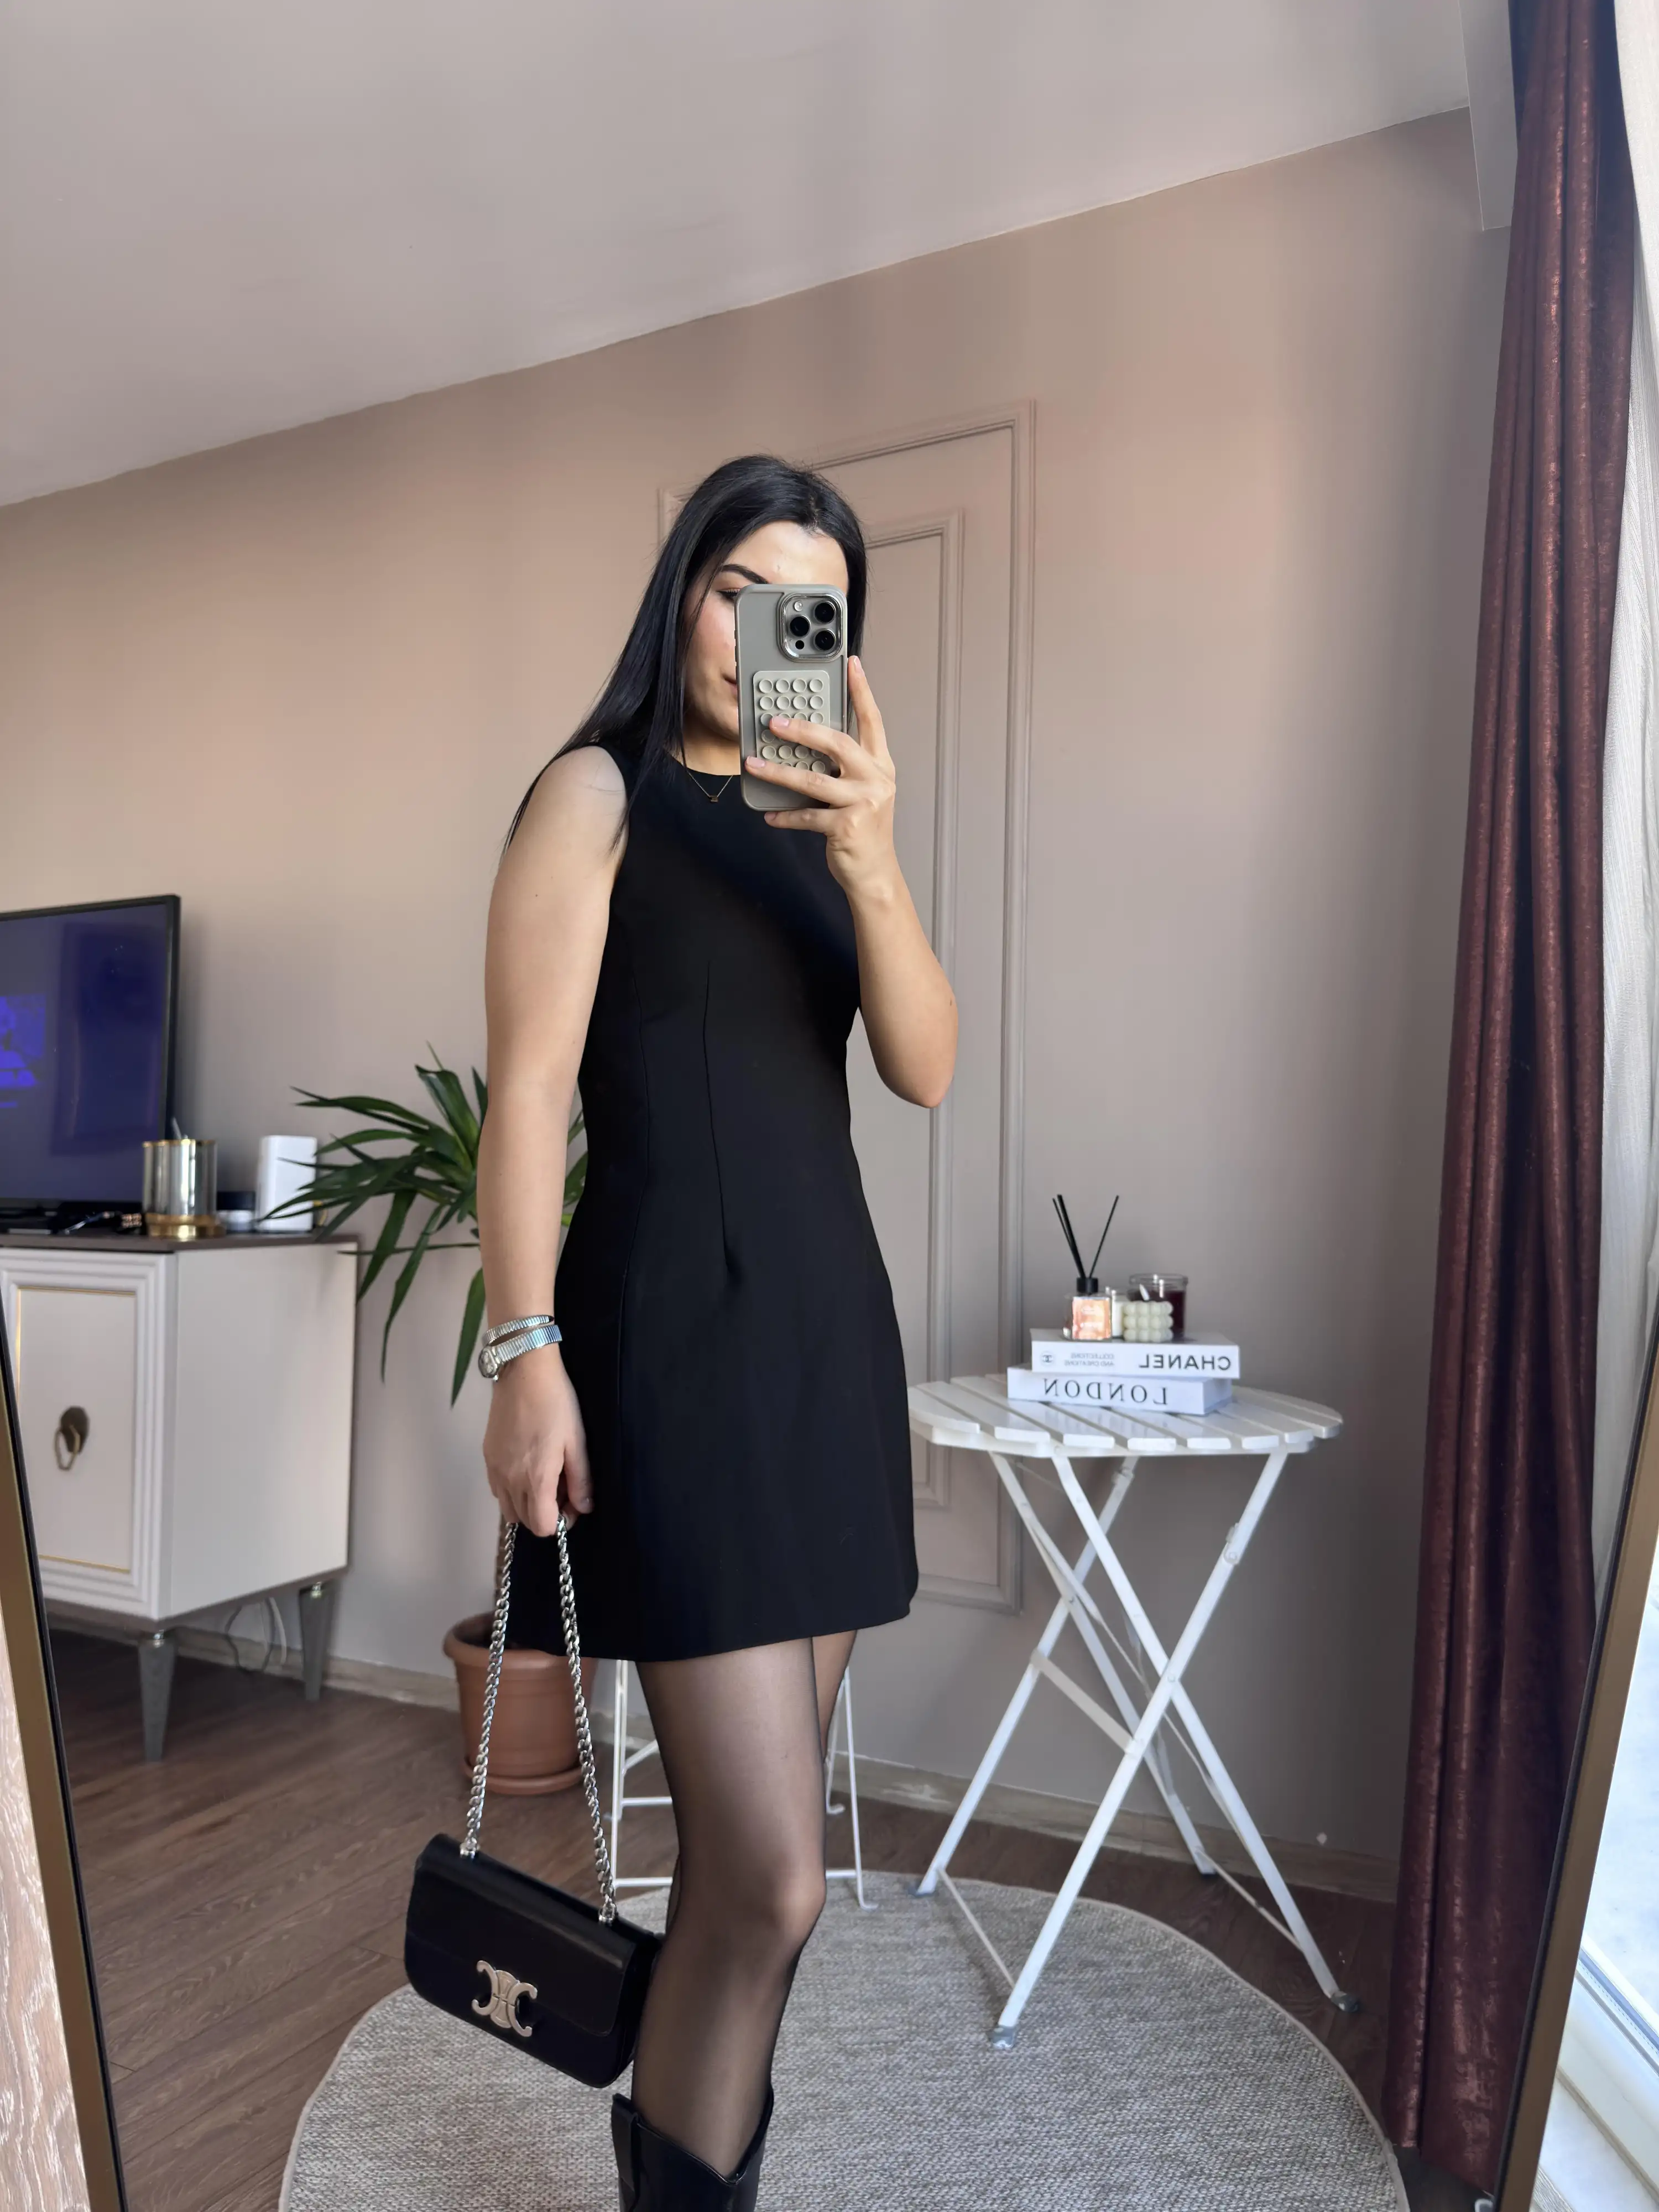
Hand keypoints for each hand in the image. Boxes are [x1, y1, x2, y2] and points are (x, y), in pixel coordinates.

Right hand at [481, 1346, 591, 1536]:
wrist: (523, 1371)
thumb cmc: (556, 1403)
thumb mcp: (576, 1441)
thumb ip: (580, 1480)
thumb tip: (584, 1507)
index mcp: (535, 1479)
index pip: (542, 1527)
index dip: (560, 1521)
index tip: (572, 1502)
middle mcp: (510, 1480)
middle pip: (525, 1521)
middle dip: (545, 1514)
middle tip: (562, 1489)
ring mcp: (495, 1470)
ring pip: (509, 1509)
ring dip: (528, 1504)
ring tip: (545, 1478)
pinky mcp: (487, 1457)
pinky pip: (497, 1490)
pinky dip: (512, 1490)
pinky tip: (527, 1467)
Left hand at [745, 656, 897, 896]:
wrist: (875, 874)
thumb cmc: (864, 830)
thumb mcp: (862, 792)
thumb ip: (844, 768)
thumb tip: (807, 744)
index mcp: (881, 766)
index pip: (872, 721)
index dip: (862, 691)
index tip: (851, 664)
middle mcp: (876, 780)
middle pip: (838, 743)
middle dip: (803, 729)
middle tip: (774, 721)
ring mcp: (864, 803)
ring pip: (814, 780)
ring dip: (779, 772)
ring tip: (753, 764)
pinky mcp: (847, 827)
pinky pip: (806, 815)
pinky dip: (785, 816)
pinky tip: (770, 815)